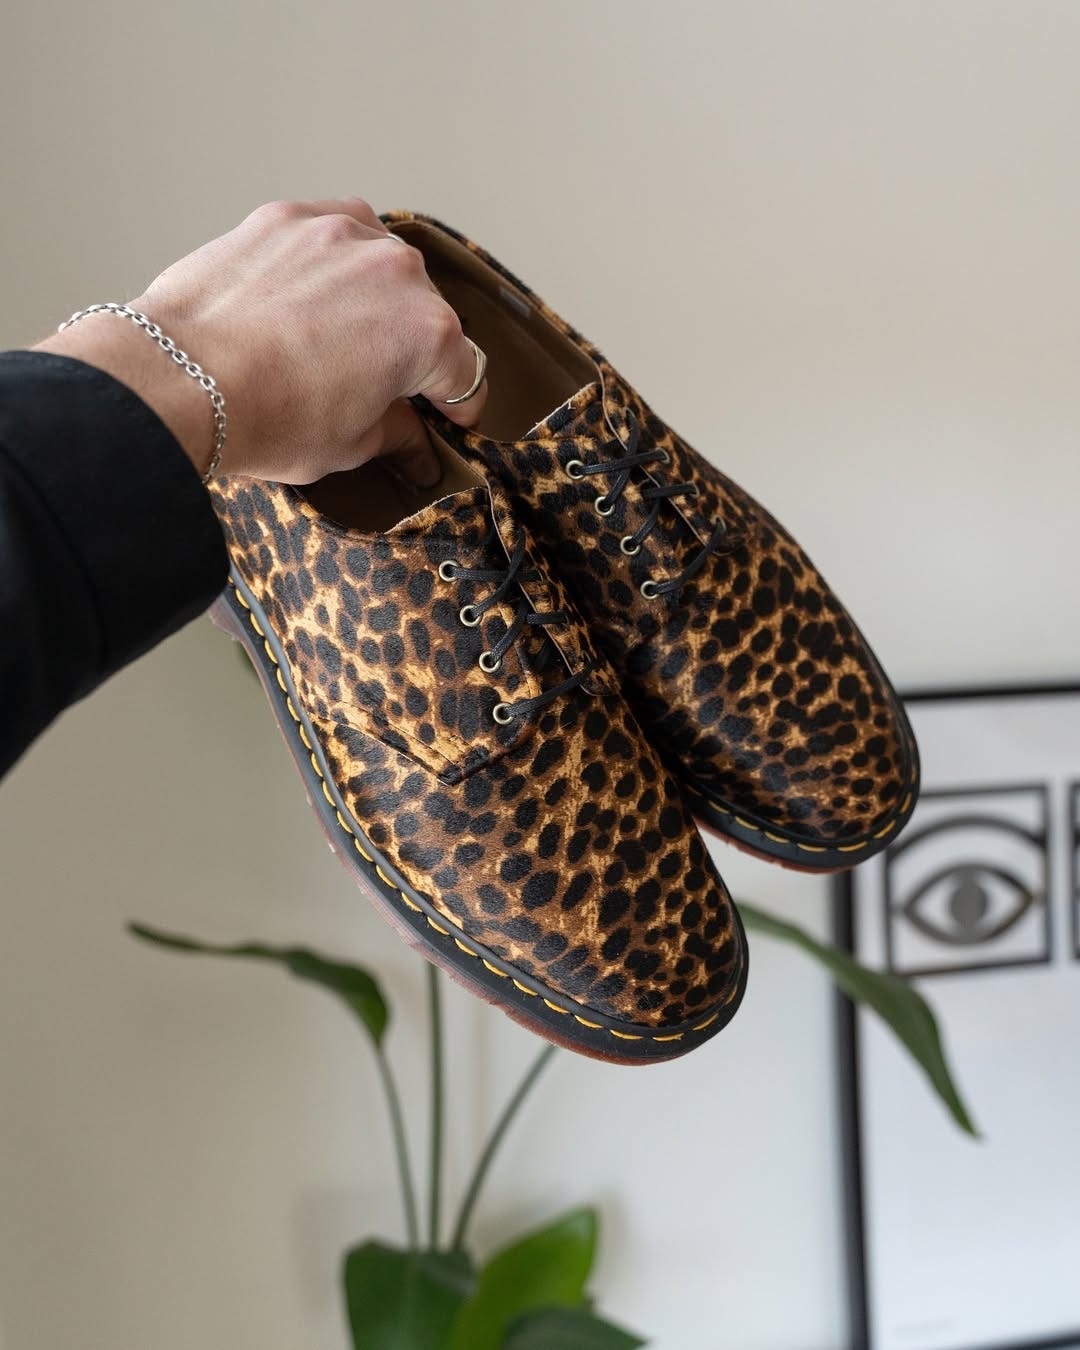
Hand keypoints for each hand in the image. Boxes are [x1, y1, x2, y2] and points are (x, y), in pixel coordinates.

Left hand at [35, 197, 486, 484]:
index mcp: (427, 334)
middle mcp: (396, 273)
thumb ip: (393, 431)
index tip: (445, 413)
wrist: (179, 379)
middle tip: (379, 382)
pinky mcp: (289, 217)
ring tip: (336, 334)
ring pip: (381, 265)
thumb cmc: (263, 415)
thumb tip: (408, 435)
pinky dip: (330, 259)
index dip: (456, 401)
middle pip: (426, 312)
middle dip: (410, 348)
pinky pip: (332, 232)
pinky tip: (308, 292)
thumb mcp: (347, 446)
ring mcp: (341, 236)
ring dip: (372, 296)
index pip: (464, 370)